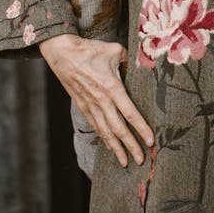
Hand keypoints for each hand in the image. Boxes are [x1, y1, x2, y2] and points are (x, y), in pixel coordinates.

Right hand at [39, 33, 153, 166]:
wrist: (63, 53)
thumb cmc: (90, 50)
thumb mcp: (116, 51)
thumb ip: (131, 62)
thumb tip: (140, 69)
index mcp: (112, 87)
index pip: (130, 113)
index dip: (141, 129)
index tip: (151, 141)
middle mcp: (102, 101)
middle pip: (119, 129)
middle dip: (131, 146)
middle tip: (141, 160)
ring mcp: (91, 105)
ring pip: (105, 132)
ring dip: (116, 148)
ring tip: (125, 162)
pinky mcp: (82, 106)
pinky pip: (95, 126)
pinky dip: (104, 138)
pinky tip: (110, 147)